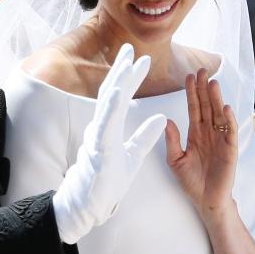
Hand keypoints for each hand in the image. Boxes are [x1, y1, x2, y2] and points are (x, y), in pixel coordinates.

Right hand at [52, 44, 166, 243]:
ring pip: (107, 105)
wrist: (91, 205)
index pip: (121, 97)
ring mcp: (98, 137)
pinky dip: (111, 108)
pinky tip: (117, 92)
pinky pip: (105, 125)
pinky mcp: (98, 150)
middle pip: (111, 93)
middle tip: (129, 48)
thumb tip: (163, 118)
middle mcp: (101, 128)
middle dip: (120, 70)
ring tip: (126, 63)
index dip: (130, 77)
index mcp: (110, 128)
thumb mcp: (133, 155)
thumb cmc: (108, 182)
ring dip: (117, 83)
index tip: (141, 59)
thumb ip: (145, 136)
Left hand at [165, 69, 237, 221]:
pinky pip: (230, 132)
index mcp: (195, 133)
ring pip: (218, 115)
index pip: (194, 108)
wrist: (205, 201)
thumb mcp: (175, 160)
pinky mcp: (230, 150)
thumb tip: (167, 120)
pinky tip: (225, 108)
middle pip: (207, 106)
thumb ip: (171, 141)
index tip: (188, 76)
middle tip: (202, 70)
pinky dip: (228, 120)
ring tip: (213, 83)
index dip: (191, 92)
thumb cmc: (191, 181)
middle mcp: (209, 133)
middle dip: (204, 88)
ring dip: (216, 99)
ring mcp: (220, 140)